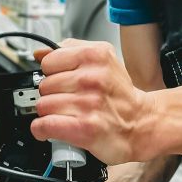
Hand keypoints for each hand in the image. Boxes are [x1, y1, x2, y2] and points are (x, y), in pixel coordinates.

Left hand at [31, 39, 156, 165]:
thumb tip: (40, 53)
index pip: (48, 61)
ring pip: (43, 106)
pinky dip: (42, 130)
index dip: (52, 74)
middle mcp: (92, 78)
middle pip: (44, 85)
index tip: (62, 82)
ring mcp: (88, 103)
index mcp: (95, 56)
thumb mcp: (103, 61)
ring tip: (65, 115)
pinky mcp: (84, 127)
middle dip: (52, 95)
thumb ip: (71, 51)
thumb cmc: (121, 96)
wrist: (141, 124)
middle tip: (68, 101)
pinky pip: (45, 125)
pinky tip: (49, 129)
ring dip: (50, 114)